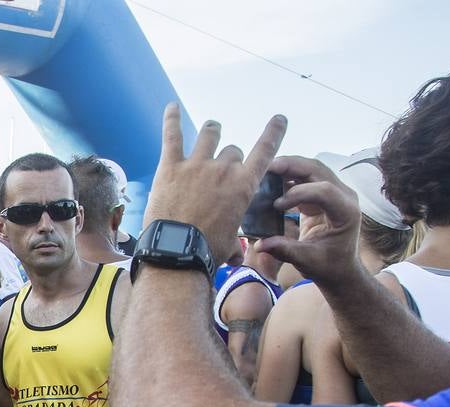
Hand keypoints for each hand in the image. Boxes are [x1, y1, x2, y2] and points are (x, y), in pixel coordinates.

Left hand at [142, 103, 288, 265]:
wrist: (176, 251)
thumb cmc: (205, 252)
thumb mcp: (228, 246)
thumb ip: (234, 245)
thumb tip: (235, 258)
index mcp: (243, 186)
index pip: (265, 151)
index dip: (273, 133)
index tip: (278, 120)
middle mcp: (224, 169)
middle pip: (232, 150)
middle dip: (228, 157)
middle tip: (219, 169)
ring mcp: (197, 164)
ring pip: (209, 135)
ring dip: (211, 132)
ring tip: (211, 130)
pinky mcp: (171, 166)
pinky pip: (173, 135)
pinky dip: (172, 119)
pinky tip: (171, 106)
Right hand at [255, 156, 366, 290]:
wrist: (339, 268)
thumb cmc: (328, 267)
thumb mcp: (307, 261)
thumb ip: (285, 250)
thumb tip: (260, 244)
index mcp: (346, 212)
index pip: (324, 191)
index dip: (298, 193)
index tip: (276, 205)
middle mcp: (344, 196)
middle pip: (318, 171)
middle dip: (292, 166)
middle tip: (267, 167)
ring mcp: (334, 192)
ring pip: (311, 169)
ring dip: (289, 167)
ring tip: (266, 169)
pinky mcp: (322, 195)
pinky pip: (305, 178)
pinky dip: (288, 176)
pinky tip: (271, 180)